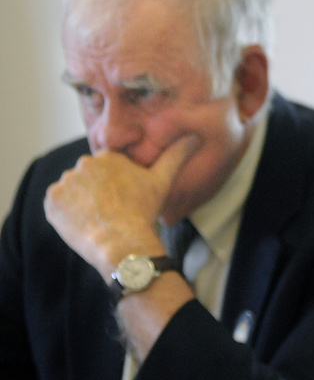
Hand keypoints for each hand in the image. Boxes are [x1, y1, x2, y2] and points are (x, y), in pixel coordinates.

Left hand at [44, 135, 199, 278]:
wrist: (121, 243)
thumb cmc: (143, 212)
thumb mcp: (163, 181)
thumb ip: (176, 155)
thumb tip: (194, 136)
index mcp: (107, 157)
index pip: (107, 169)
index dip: (115, 186)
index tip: (122, 201)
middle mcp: (83, 164)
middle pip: (88, 178)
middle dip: (96, 192)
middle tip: (111, 212)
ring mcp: (65, 182)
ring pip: (73, 191)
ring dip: (81, 202)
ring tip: (98, 219)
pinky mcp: (52, 201)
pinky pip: (57, 204)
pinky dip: (66, 213)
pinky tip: (83, 222)